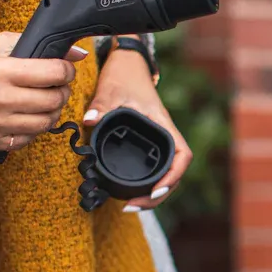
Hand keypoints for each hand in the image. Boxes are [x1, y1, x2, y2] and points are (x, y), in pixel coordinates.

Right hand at [0, 31, 86, 149]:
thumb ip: (34, 45)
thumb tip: (76, 53)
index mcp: (0, 71)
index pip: (53, 74)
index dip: (66, 71)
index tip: (64, 70)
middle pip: (53, 101)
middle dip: (62, 92)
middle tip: (57, 87)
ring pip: (44, 124)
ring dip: (51, 112)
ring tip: (44, 102)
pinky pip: (25, 140)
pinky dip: (32, 129)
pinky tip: (27, 117)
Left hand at [84, 39, 190, 211]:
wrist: (127, 64)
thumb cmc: (124, 75)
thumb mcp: (111, 89)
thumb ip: (101, 105)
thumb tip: (90, 120)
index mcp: (163, 125)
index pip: (182, 156)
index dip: (173, 177)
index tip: (155, 190)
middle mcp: (164, 136)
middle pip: (174, 173)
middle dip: (158, 195)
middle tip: (133, 206)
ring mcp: (156, 141)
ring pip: (165, 173)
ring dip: (152, 194)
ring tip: (131, 205)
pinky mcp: (147, 142)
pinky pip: (154, 167)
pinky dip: (146, 184)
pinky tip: (130, 192)